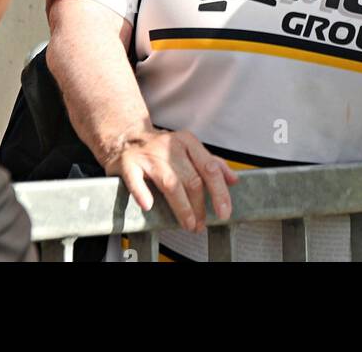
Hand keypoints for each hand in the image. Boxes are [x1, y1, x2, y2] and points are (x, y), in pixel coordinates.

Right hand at [102, 128, 238, 231]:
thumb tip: (234, 179)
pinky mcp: (129, 163)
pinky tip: (149, 206)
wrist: (127, 136)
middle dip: (199, 206)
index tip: (224, 212)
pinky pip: (136, 180)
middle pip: (192, 179)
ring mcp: (149, 154)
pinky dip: (142, 193)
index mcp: (188, 142)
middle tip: (201, 224)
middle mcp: (170, 146)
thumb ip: (211, 163)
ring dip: (182, 207)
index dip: (219, 192)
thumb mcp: (189, 149)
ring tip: (188, 223)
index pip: (210, 168)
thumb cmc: (161, 148)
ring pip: (170, 183)